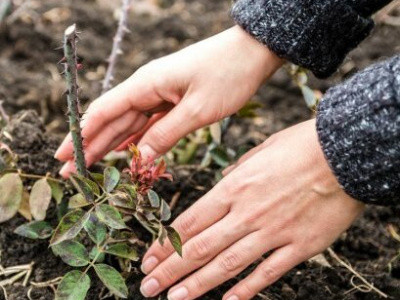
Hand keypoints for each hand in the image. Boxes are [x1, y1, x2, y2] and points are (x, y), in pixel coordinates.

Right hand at [54, 26, 282, 176]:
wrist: (251, 53)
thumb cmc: (228, 75)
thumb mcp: (197, 110)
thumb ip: (165, 134)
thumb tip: (139, 158)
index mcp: (146, 84)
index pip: (104, 112)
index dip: (81, 135)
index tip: (63, 156)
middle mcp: (147, 88)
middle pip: (111, 120)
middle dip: (89, 146)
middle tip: (69, 172)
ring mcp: (159, 94)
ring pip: (127, 123)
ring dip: (107, 145)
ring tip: (89, 166)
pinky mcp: (172, 100)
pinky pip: (147, 123)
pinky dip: (133, 139)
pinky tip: (122, 151)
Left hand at [139, 119, 364, 299]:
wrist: (345, 153)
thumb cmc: (300, 146)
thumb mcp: (258, 151)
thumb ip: (236, 173)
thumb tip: (221, 187)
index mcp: (234, 188)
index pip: (190, 222)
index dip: (165, 244)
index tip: (148, 259)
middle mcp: (247, 213)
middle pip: (200, 247)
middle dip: (170, 270)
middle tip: (148, 287)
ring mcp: (273, 232)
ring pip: (227, 265)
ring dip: (197, 285)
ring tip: (173, 299)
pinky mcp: (300, 246)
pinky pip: (268, 272)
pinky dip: (247, 289)